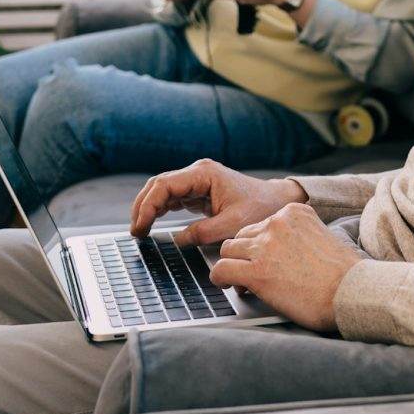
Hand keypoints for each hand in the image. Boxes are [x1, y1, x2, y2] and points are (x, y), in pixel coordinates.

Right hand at [129, 158, 306, 245]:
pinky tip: (152, 224)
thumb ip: (203, 233)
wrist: (278, 202)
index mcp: (204, 173)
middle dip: (142, 206)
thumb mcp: (232, 225)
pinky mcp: (199, 191)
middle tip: (135, 231)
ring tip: (140, 230)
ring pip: (162, 190)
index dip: (148, 205)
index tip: (141, 226)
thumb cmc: (261, 209)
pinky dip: (160, 210)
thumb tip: (178, 241)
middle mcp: (198, 172)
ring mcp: (197, 181)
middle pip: (159, 185)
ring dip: (149, 208)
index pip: (165, 185)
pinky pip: (172, 198)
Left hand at [211, 203, 363, 331]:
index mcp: (294, 212)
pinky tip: (228, 285)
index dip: (259, 244)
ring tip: (240, 281)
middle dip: (244, 254)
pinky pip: (221, 270)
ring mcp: (265, 246)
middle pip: (242, 235)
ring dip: (232, 266)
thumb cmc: (343, 275)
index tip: (264, 257)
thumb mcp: (322, 237)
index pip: (261, 223)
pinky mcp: (255, 272)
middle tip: (250, 271)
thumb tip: (277, 251)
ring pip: (228, 251)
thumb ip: (297, 235)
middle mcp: (277, 223)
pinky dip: (220, 279)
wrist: (351, 293)